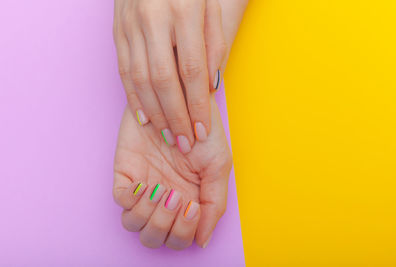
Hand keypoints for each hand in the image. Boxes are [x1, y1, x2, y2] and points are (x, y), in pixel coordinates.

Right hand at [113, 0, 225, 153]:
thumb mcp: (210, 9)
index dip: (197, 104)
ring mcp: (131, 27)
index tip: (202, 129)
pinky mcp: (117, 33)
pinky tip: (144, 118)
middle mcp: (153, 20)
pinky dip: (133, 98)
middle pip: (164, 80)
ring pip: (140, 80)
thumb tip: (210, 87)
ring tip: (167, 135)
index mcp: (183, 12)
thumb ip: (214, 46)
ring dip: (155, 113)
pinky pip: (123, 71)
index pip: (191, 70)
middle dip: (176, 116)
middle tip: (184, 142)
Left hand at [113, 96, 231, 248]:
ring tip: (162, 190)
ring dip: (149, 214)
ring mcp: (144, 188)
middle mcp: (164, 201)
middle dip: (165, 226)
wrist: (183, 101)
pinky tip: (145, 184)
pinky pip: (121, 201)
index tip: (192, 206)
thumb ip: (215, 206)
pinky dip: (132, 199)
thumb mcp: (218, 166)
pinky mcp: (127, 173)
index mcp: (188, 203)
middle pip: (155, 238)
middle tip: (176, 197)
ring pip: (134, 225)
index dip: (184, 232)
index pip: (180, 239)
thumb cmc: (203, 131)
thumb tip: (201, 241)